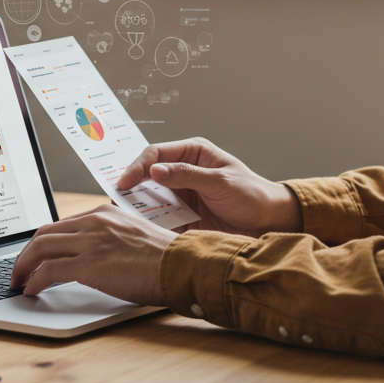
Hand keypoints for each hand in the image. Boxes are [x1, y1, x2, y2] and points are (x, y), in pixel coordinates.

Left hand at [9, 203, 176, 303]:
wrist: (181, 265)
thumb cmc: (165, 258)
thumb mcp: (134, 236)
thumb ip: (112, 238)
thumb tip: (97, 255)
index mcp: (105, 213)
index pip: (62, 224)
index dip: (43, 242)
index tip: (37, 256)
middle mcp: (94, 222)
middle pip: (43, 233)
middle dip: (26, 253)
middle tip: (19, 270)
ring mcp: (90, 242)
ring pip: (39, 249)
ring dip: (23, 267)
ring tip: (19, 282)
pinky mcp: (89, 264)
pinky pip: (48, 271)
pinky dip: (33, 281)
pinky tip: (31, 290)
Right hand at [116, 137, 300, 236]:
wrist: (270, 223)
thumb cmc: (252, 195)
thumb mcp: (220, 182)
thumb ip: (186, 175)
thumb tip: (154, 170)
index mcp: (193, 154)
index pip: (156, 154)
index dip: (138, 166)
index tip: (125, 182)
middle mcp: (184, 172)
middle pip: (148, 175)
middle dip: (130, 185)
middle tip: (113, 198)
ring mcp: (182, 195)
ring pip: (150, 198)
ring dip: (136, 206)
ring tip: (120, 215)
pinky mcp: (183, 217)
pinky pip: (160, 218)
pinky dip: (148, 223)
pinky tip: (138, 229)